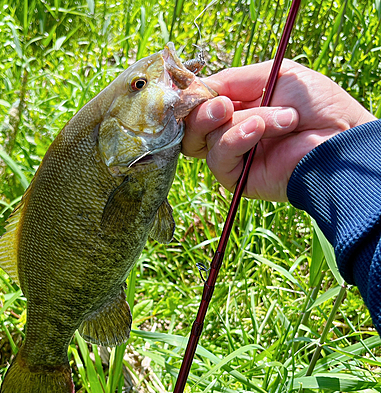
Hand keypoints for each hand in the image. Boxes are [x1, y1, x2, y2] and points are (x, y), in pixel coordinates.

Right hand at [182, 59, 375, 201]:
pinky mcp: (236, 179)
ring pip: (205, 139)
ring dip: (240, 123)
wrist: (340, 139)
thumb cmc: (317, 105)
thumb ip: (233, 79)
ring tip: (279, 119)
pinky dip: (236, 139)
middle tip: (223, 106)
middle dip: (203, 112)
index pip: (200, 103)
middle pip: (192, 126)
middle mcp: (230, 132)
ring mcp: (233, 157)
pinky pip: (218, 158)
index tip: (197, 90)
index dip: (194, 97)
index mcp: (237, 108)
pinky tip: (259, 130)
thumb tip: (195, 88)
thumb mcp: (274, 74)